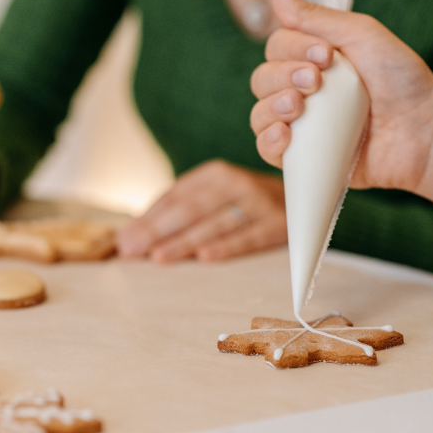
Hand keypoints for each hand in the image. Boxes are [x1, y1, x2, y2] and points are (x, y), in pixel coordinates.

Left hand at [116, 160, 286, 262]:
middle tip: (131, 250)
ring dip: (184, 241)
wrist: (309, 196)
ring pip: (215, 223)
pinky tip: (204, 257)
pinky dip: (227, 246)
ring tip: (158, 257)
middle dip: (157, 230)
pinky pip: (249, 237)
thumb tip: (130, 236)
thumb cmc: (246, 204)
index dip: (148, 218)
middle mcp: (235, 183)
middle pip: (190, 209)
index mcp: (214, 174)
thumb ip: (175, 213)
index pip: (175, 196)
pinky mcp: (279, 224)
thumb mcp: (215, 198)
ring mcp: (259, 203)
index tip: (123, 240)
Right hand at [250, 0, 432, 207]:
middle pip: (262, 80)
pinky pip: (267, 150)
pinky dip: (268, 141)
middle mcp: (302, 92)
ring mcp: (301, 126)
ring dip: (272, 106)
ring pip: (259, 114)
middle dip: (282, 77)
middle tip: (316, 81)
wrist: (424, 131)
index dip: (291, 49)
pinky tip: (284, 135)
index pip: (277, 49)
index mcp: (312, 61)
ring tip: (298, 107)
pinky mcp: (303, 158)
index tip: (325, 56)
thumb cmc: (400, 81)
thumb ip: (316, 16)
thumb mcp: (361, 36)